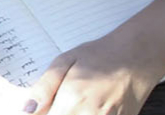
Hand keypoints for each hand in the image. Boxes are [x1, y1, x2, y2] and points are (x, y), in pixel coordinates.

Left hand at [21, 32, 164, 114]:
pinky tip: (85, 107)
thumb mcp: (65, 61)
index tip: (39, 109)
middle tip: (57, 103)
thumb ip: (44, 87)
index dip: (40, 114)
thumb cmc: (99, 55)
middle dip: (54, 114)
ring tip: (74, 102)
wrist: (137, 57)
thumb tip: (27, 109)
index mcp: (73, 98)